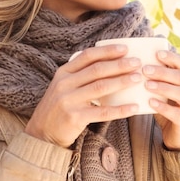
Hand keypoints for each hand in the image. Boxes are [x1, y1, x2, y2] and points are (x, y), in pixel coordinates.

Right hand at [25, 44, 142, 147]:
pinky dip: (120, 109)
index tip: (125, 48)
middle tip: (137, 63)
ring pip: (101, 87)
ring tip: (137, 79)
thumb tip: (110, 64)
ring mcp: (69, 101)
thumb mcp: (63, 86)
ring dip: (122, 82)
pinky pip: (103, 112)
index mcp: (63, 73)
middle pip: (97, 70)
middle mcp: (64, 84)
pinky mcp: (75, 118)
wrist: (41, 132)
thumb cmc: (59, 106)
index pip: (87, 56)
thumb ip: (80, 75)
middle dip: (119, 65)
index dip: (107, 51)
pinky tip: (133, 107)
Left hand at [143, 51, 179, 154]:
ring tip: (147, 85)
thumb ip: (153, 80)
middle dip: (162, 71)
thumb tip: (131, 66)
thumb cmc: (168, 109)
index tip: (157, 53)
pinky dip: (163, 107)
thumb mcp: (162, 93)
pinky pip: (177, 113)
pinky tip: (151, 103)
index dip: (171, 57)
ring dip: (164, 87)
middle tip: (145, 69)